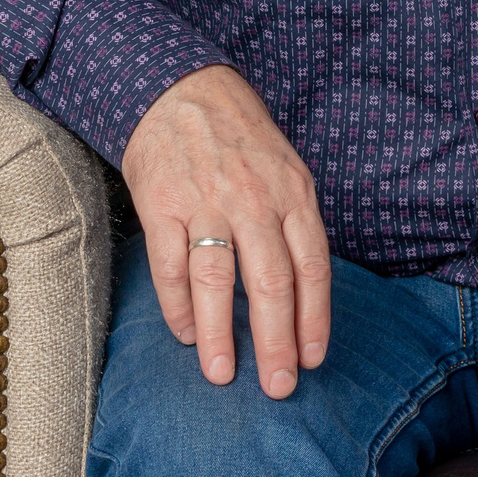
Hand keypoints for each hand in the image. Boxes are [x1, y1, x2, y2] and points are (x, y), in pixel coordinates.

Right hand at [120, 65, 331, 396]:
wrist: (181, 89)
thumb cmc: (240, 137)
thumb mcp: (286, 168)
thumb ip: (294, 223)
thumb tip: (303, 292)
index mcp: (293, 193)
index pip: (313, 267)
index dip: (315, 319)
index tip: (313, 359)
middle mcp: (254, 199)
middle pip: (272, 283)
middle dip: (277, 342)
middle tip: (279, 387)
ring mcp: (207, 202)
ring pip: (217, 282)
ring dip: (221, 335)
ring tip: (224, 374)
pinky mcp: (162, 206)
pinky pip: (171, 268)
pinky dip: (177, 307)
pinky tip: (186, 334)